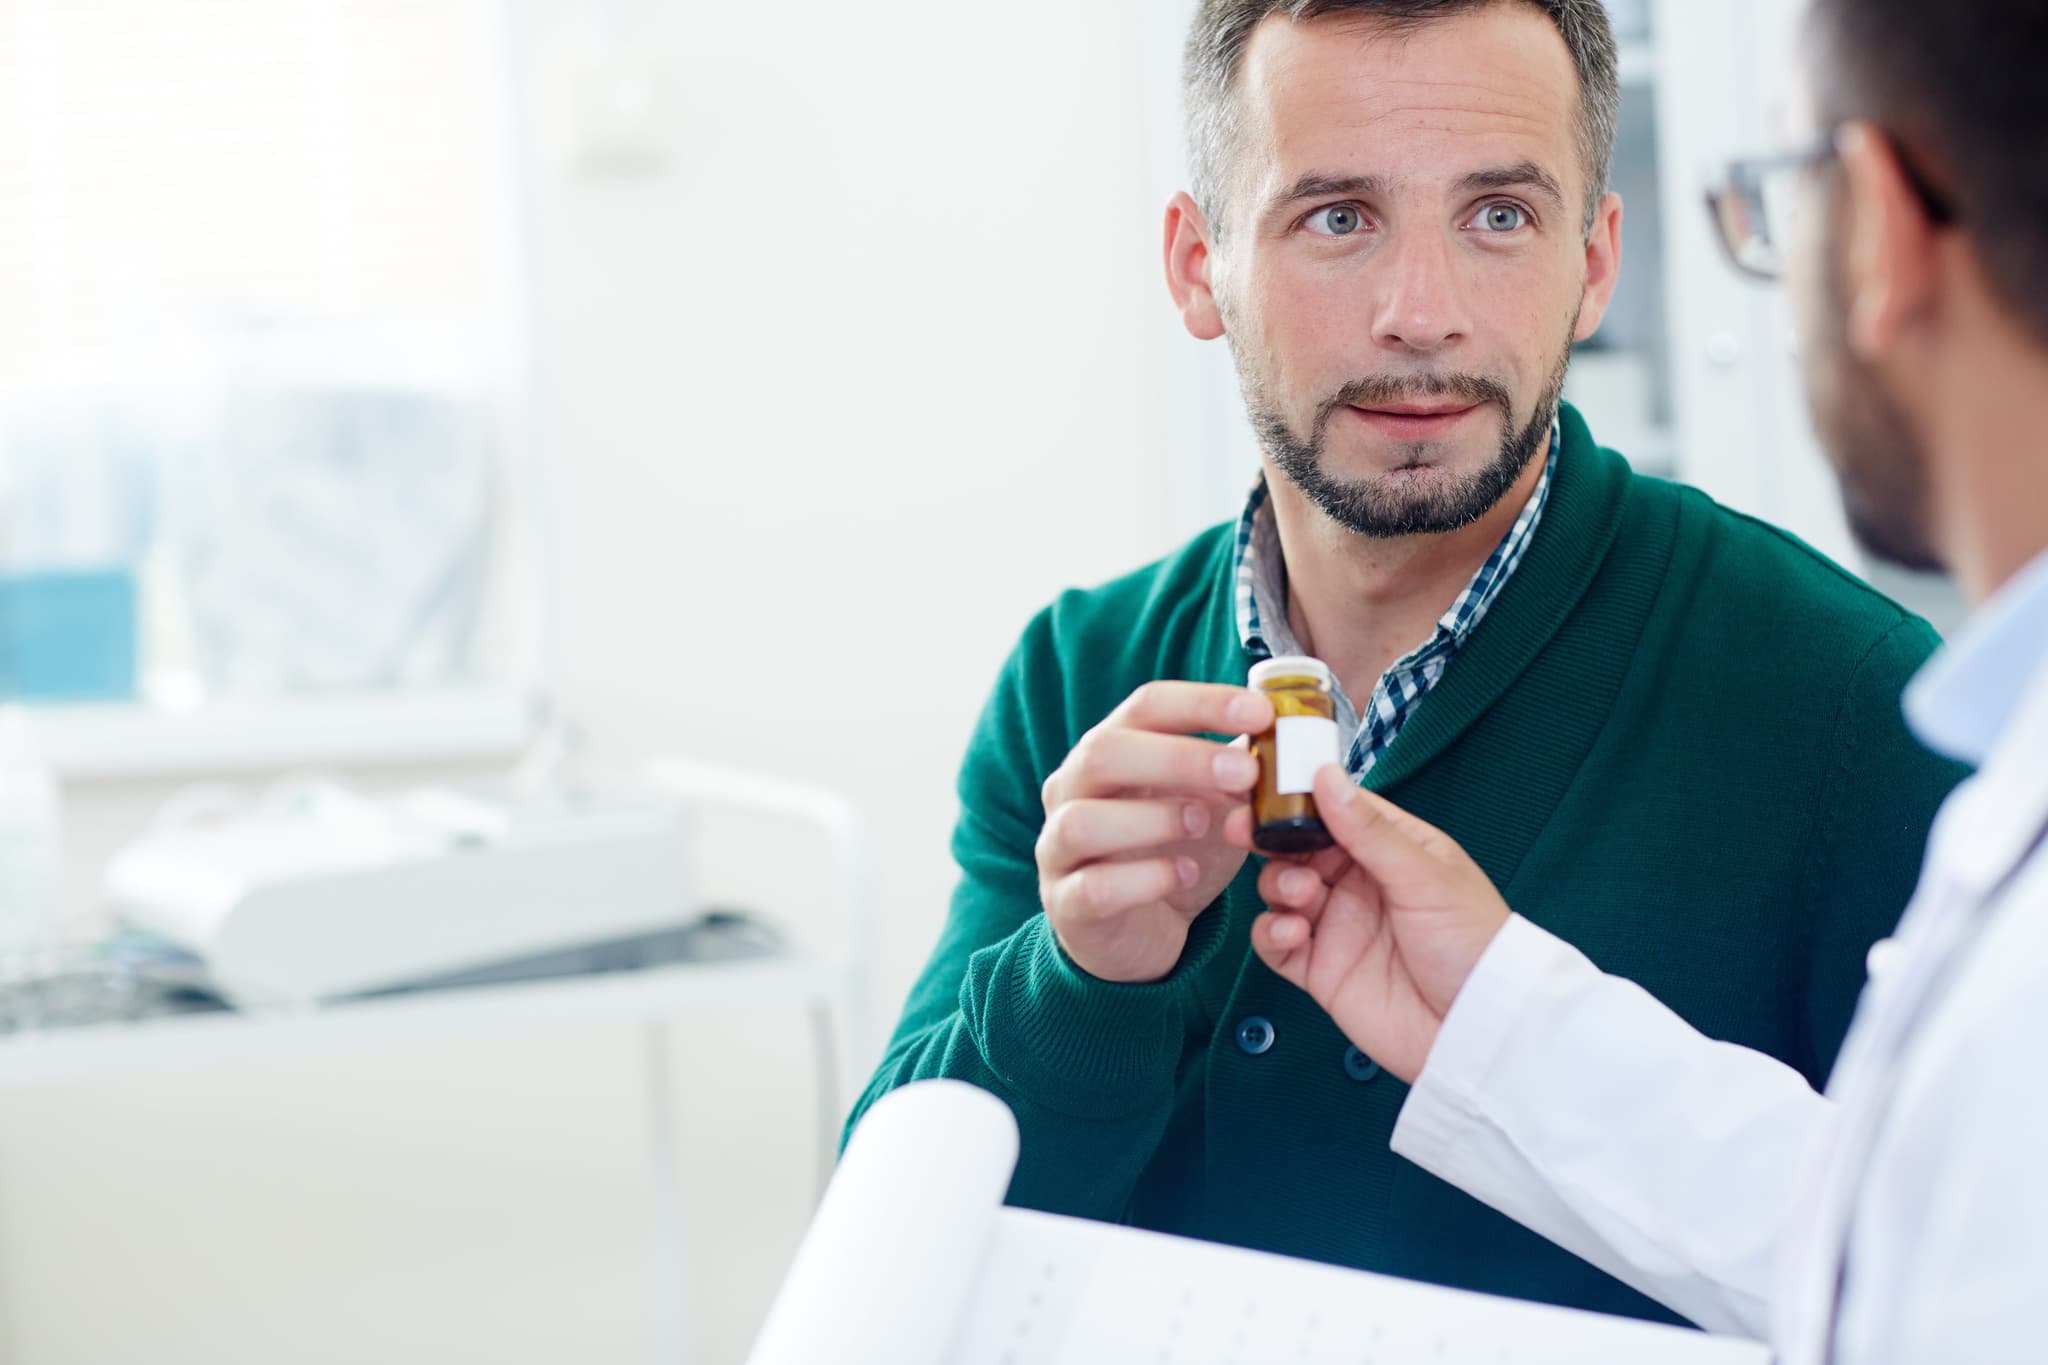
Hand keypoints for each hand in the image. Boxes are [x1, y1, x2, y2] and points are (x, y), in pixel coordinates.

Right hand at [1037, 682, 1274, 982]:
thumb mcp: (1211, 802)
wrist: (1138, 931)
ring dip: (1153, 819)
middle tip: (1244, 774)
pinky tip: (1185, 876)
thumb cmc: (1174, 851)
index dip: (1202, 703)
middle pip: (1103, 752)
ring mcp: (1058, 848)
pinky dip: (1145, 881)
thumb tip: (1291, 732)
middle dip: (1179, 757)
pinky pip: (1093, 889)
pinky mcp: (1067, 905)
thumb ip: (1238, 768)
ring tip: (1206, 826)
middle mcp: (1071, 790)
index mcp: (1109, 749)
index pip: (1145, 706)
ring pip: (1082, 821)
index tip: (1262, 712)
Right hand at [1248, 765, 1512, 1082]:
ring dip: (1277, 885)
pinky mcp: (1320, 969)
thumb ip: (1370, 831)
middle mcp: (1360, 883)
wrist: (1475, 1032)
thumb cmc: (1473, 946)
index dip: (1300, 797)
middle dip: (1271, 838)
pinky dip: (1272, 933)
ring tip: (1301, 897)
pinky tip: (1292, 933)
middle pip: (1299, 847)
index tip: (1267, 788)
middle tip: (1248, 833)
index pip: (1338, 809)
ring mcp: (1338, 926)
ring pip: (1280, 889)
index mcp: (1393, 849)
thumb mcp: (1425, 877)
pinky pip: (1276, 943)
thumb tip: (1326, 777)